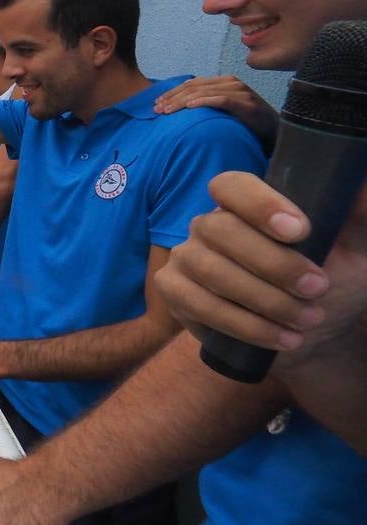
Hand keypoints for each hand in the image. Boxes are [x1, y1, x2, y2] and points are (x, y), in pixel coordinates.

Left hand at [153, 76, 277, 148]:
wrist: (275, 130)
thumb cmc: (247, 122)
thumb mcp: (224, 110)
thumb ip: (207, 104)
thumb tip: (180, 109)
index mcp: (223, 82)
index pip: (192, 84)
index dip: (172, 92)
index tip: (156, 104)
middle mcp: (230, 82)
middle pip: (194, 87)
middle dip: (172, 98)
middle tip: (156, 110)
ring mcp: (239, 91)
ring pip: (203, 92)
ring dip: (182, 101)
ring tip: (166, 110)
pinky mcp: (246, 103)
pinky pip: (221, 100)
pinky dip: (204, 102)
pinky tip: (190, 107)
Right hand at [157, 172, 366, 361]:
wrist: (313, 333)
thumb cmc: (334, 280)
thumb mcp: (357, 246)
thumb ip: (358, 213)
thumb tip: (361, 189)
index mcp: (245, 205)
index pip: (231, 186)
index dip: (259, 205)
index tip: (300, 231)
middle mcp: (208, 226)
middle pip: (221, 229)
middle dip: (273, 263)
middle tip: (318, 288)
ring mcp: (186, 258)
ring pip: (212, 271)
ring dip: (265, 300)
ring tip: (308, 320)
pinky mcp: (176, 294)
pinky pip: (198, 304)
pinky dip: (243, 325)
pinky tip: (282, 338)